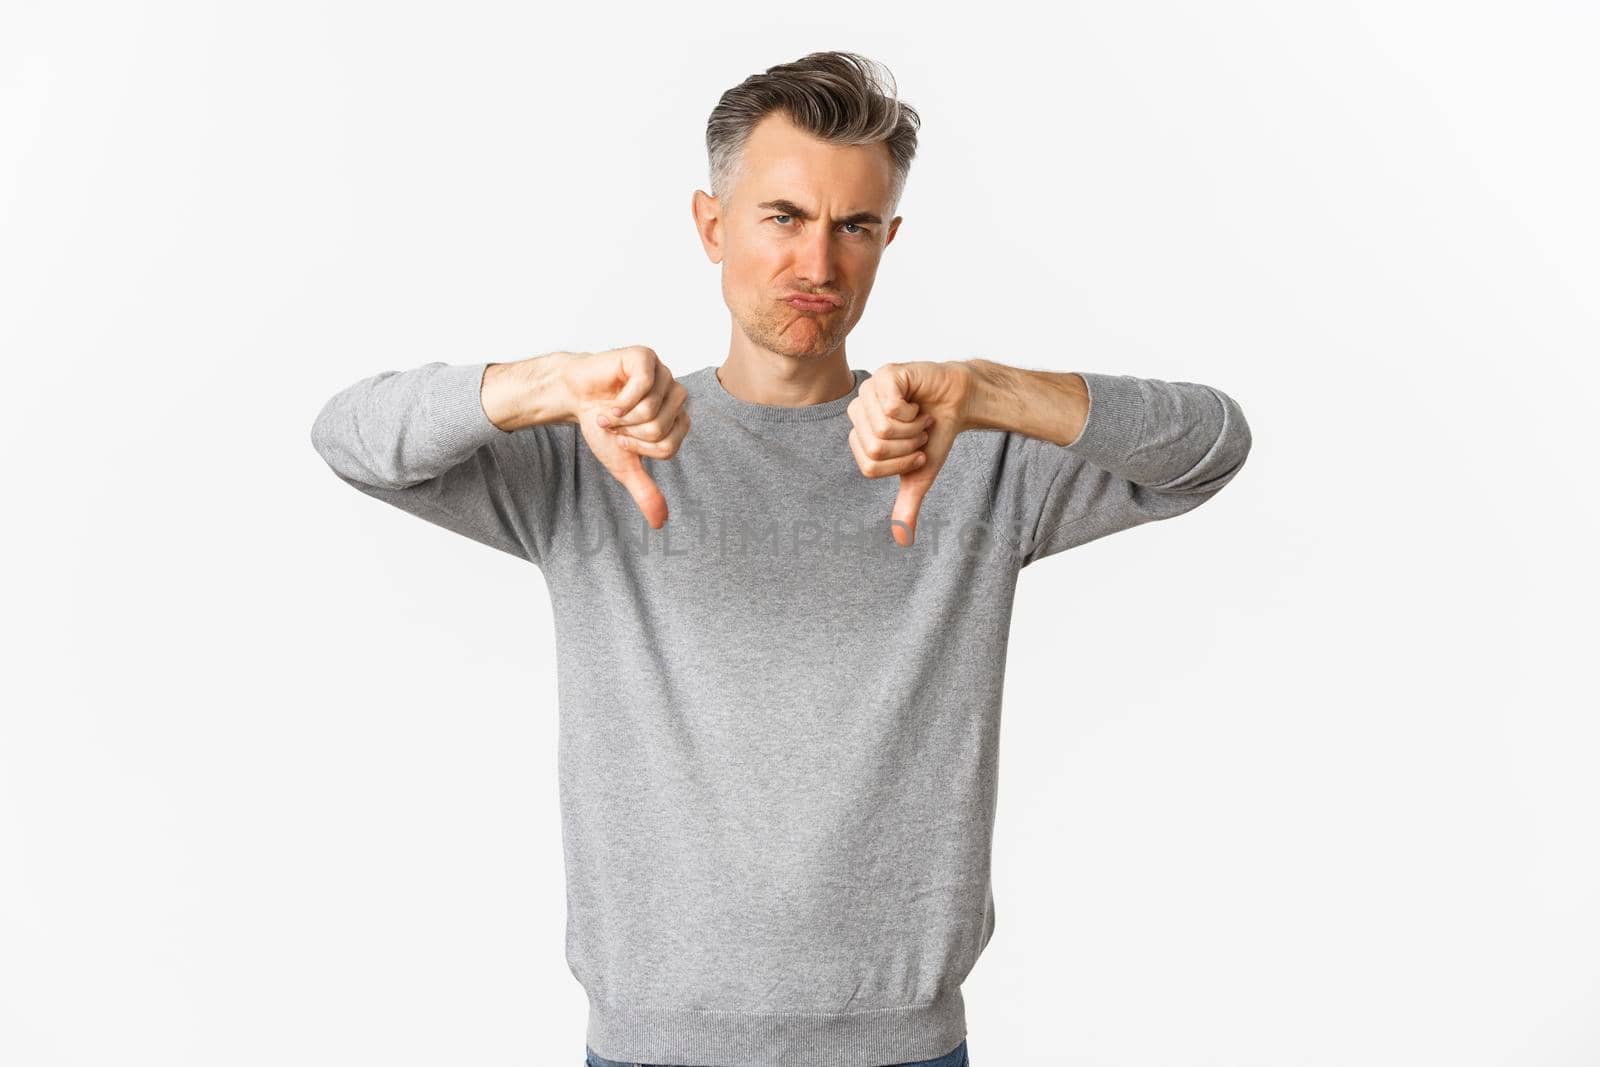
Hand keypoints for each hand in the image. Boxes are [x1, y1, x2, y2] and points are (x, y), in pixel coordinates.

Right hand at [562, 345, 690, 528]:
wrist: (574, 397)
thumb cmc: (602, 426)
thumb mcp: (624, 464)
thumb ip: (645, 490)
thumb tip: (661, 523)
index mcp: (677, 418)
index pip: (669, 447)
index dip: (640, 448)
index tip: (622, 439)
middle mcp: (675, 393)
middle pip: (662, 429)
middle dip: (630, 433)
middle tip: (615, 424)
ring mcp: (663, 373)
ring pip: (653, 409)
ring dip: (624, 418)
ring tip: (611, 411)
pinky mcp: (645, 357)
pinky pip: (643, 385)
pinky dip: (621, 401)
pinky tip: (610, 400)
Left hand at [846, 361, 973, 545]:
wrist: (960, 403)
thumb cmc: (936, 434)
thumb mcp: (920, 474)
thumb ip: (906, 504)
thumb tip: (902, 541)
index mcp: (859, 433)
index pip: (869, 465)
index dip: (899, 464)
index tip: (915, 452)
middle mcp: (858, 410)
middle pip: (875, 447)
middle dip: (907, 447)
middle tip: (919, 433)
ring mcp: (869, 390)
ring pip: (883, 427)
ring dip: (912, 429)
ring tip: (920, 418)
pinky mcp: (886, 374)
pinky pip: (892, 405)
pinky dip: (913, 412)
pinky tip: (919, 403)